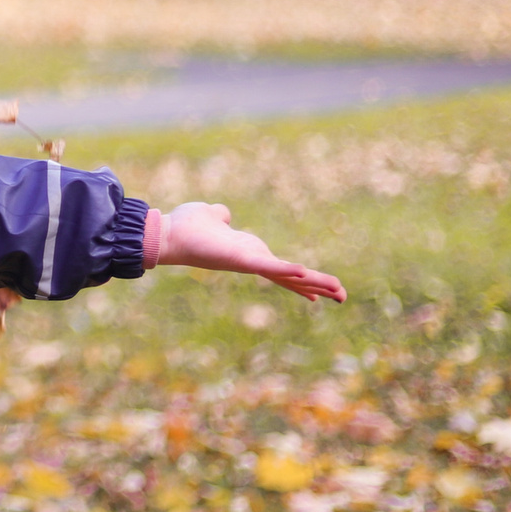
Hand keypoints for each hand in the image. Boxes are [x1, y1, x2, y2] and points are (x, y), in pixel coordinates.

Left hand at [157, 202, 344, 303]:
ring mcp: (249, 262)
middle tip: (343, 297)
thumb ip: (220, 216)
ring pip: (288, 276)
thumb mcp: (210, 216)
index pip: (281, 269)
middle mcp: (252, 261)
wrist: (167, 234)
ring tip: (338, 291)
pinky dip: (287, 270)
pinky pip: (269, 267)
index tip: (320, 292)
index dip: (301, 278)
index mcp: (249, 252)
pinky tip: (305, 273)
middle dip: (318, 286)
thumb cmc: (186, 227)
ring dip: (314, 283)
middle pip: (292, 277)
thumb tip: (223, 214)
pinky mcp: (243, 260)